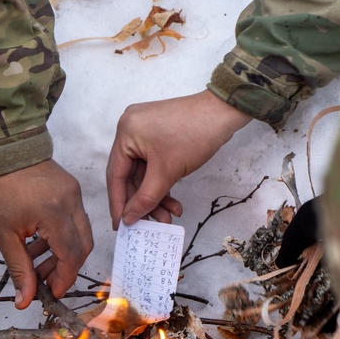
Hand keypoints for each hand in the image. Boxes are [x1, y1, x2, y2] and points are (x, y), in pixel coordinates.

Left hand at [0, 160, 93, 309]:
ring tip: (34, 263)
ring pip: (80, 233)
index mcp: (55, 212)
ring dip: (62, 253)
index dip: (63, 279)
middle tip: (43, 282)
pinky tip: (37, 242)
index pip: (71, 256)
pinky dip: (61, 235)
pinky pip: (73, 218)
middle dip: (65, 269)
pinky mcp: (70, 186)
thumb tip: (25, 300)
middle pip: (82, 246)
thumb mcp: (3, 234)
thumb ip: (19, 269)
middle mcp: (72, 201)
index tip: (49, 293)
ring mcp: (74, 192)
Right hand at [106, 90, 252, 228]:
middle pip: (130, 176)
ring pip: (144, 174)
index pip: (115, 175)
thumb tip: (129, 218)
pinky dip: (162, 183)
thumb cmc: (195, 134)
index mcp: (125, 133)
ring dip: (155, 196)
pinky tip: (173, 202)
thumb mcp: (167, 172)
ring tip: (169, 216)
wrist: (224, 113)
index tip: (120, 226)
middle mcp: (130, 131)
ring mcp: (144, 133)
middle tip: (151, 224)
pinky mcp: (158, 136)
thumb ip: (145, 198)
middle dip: (143, 202)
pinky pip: (153, 165)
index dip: (118, 203)